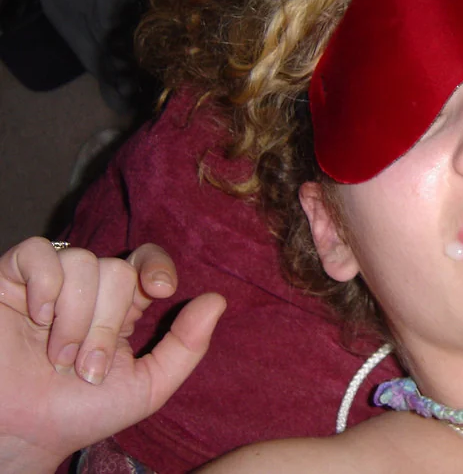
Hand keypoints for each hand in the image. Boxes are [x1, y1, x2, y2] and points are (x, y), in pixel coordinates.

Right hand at [0, 237, 225, 472]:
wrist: (20, 434)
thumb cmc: (78, 413)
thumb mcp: (147, 386)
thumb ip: (186, 346)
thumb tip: (218, 300)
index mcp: (121, 309)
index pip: (146, 262)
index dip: (156, 266)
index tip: (160, 289)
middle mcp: (87, 291)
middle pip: (117, 270)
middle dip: (105, 322)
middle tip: (84, 367)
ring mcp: (48, 283)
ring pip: (82, 261)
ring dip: (75, 317)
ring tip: (57, 357)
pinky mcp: (9, 280)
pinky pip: (37, 252)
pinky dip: (45, 283)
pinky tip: (37, 316)